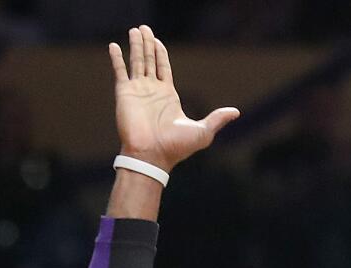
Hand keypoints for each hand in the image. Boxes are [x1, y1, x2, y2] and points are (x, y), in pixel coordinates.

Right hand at [108, 24, 238, 171]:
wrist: (152, 155)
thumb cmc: (177, 147)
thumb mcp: (203, 131)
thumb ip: (217, 119)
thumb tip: (236, 112)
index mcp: (168, 96)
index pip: (163, 68)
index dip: (161, 54)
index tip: (157, 41)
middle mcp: (152, 91)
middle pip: (149, 60)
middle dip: (147, 44)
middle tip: (144, 28)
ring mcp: (138, 91)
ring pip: (136, 62)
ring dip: (135, 46)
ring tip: (135, 30)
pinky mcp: (124, 94)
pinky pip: (120, 72)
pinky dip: (117, 59)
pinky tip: (114, 46)